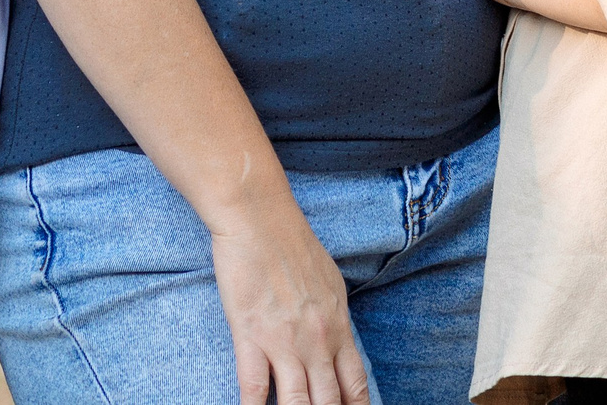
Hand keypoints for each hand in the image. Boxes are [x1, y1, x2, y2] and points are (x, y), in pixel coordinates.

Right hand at [208, 202, 370, 404]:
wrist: (261, 220)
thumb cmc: (294, 244)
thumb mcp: (330, 282)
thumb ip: (333, 317)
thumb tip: (338, 339)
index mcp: (338, 327)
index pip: (355, 384)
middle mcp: (317, 340)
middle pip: (328, 402)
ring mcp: (284, 342)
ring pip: (296, 403)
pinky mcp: (251, 336)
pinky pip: (254, 388)